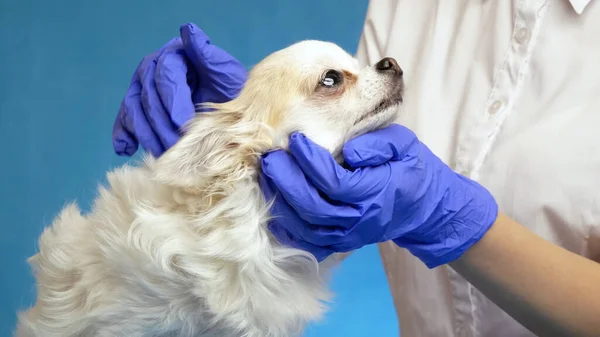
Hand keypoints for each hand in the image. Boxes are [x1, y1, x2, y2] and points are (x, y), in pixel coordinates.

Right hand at [112, 23, 247, 156]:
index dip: (172, 101)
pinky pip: (123, 122)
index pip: (167, 76)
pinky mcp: (135, 110)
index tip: (182, 122)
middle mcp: (152, 69)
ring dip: (146, 135)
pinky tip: (126, 150)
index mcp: (174, 56)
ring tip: (160, 155)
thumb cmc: (229, 91)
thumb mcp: (227, 73)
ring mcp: (141, 89)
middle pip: (148, 97)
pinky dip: (123, 136)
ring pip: (134, 111)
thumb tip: (189, 32)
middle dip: (161, 124)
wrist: (228, 111)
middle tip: (176, 147)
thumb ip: (208, 55)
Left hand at [260, 124, 498, 267]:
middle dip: (286, 181)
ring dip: (281, 203)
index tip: (295, 139)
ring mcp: (349, 236)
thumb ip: (378, 144)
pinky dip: (287, 228)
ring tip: (266, 177)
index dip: (310, 161)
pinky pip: (308, 242)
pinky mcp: (341, 243)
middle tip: (270, 157)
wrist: (424, 207)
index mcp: (376, 193)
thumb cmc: (410, 169)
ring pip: (306, 227)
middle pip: (313, 207)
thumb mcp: (403, 146)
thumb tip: (348, 149)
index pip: (334, 181)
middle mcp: (360, 219)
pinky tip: (273, 208)